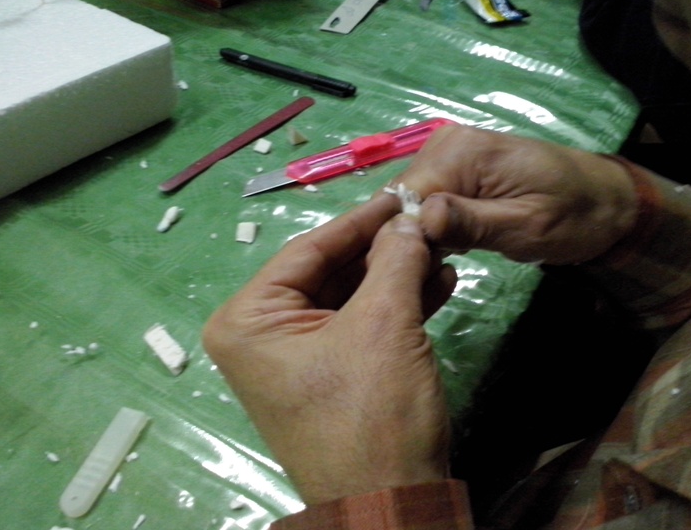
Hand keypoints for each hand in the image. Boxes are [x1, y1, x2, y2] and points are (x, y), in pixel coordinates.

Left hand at [202, 195, 457, 504]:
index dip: (360, 219)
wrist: (392, 505)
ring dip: (396, 275)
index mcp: (249, 319)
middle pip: (329, 272)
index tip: (400, 192)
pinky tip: (438, 282)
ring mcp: (294, 358)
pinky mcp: (327, 375)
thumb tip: (409, 219)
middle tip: (426, 220)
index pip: (308, 249)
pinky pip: (359, 326)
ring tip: (441, 248)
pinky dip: (397, 306)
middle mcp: (261, 335)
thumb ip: (394, 259)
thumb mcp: (385, 324)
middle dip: (383, 249)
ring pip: (350, 298)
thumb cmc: (372, 413)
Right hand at [394, 124, 637, 263]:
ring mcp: (447, 152)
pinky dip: (428, 225)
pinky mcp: (453, 167)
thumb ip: (471, 222)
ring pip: (405, 201)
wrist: (606, 200)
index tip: (411, 274)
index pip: (401, 196)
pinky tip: (448, 244)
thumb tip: (419, 219)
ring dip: (416, 234)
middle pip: (397, 198)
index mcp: (461, 152)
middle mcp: (445, 144)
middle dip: (406, 237)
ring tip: (444, 259)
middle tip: (432, 271)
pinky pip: (422, 198)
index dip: (399, 238)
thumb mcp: (526, 227)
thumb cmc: (573, 216)